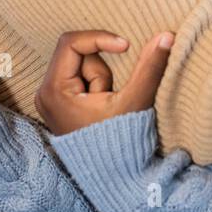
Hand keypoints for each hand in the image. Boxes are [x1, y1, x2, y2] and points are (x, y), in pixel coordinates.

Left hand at [35, 30, 173, 135]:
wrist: (111, 175)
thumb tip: (167, 36)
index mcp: (53, 90)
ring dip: (100, 78)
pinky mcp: (59, 101)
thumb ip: (149, 67)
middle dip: (101, 69)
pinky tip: (101, 107)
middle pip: (76, 54)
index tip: (126, 46)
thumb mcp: (135, 101)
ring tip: (106, 106)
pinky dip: (96, 84)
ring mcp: (50, 98)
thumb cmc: (119, 141)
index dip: (101, 38)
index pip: (72, 43)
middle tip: (110, 95)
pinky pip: (79, 77)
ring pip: (80, 66)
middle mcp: (44, 92)